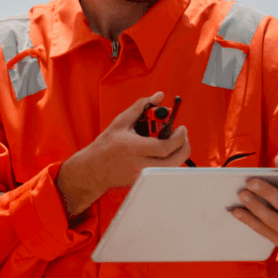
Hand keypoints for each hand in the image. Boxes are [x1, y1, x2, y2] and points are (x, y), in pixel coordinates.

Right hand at [57, 92, 191, 218]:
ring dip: (177, 153)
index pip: (165, 146)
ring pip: (171, 168)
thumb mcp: (121, 121)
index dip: (178, 137)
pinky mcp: (144, 181)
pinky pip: (164, 172)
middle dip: (183, 146)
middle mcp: (140, 164)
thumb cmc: (106, 144)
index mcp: (134, 148)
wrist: (94, 168)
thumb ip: (141, 106)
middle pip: (174, 161)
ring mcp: (143, 175)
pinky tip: (161, 152)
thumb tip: (158, 96)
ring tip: (171, 142)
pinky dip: (168, 161)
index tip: (181, 127)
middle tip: (182, 135)